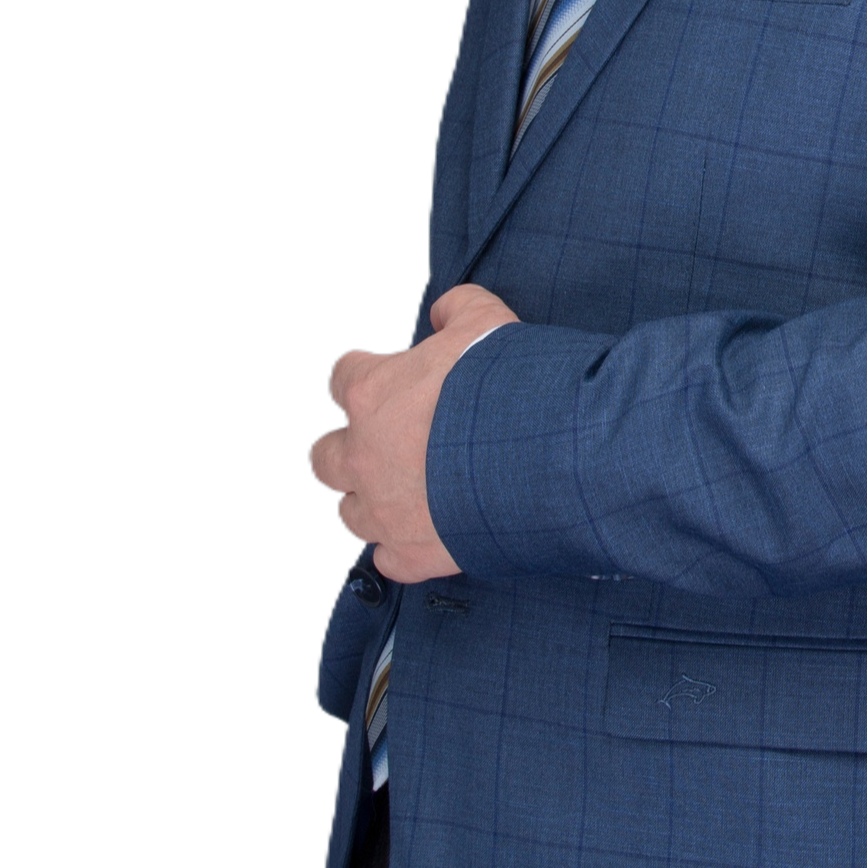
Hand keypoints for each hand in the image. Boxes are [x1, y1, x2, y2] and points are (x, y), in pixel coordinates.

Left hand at [308, 285, 520, 581]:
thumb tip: (444, 311)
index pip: (340, 377)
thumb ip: (457, 307)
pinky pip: (388, 560)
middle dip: (347, 448)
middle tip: (383, 440)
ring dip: (370, 499)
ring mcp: (385, 510)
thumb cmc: (507, 387)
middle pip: (324, 458)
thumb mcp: (486, 320)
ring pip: (349, 513)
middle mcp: (364, 456)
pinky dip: (402, 548)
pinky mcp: (414, 552)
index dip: (363, 374)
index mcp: (371, 395)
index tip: (385, 376)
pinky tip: (425, 533)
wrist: (542, 457)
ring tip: (405, 489)